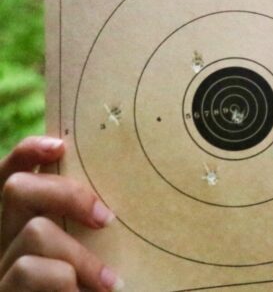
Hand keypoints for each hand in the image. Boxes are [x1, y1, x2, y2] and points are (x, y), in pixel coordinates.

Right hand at [0, 136, 122, 290]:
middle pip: (18, 190)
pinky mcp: (5, 291)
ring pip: (35, 234)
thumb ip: (85, 231)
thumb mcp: (85, 261)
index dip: (27, 151)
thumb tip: (113, 204)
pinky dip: (63, 280)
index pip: (10, 174)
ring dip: (79, 257)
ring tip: (108, 284)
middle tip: (105, 218)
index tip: (60, 144)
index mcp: (18, 229)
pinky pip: (29, 270)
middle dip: (66, 194)